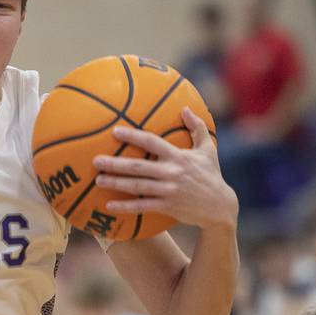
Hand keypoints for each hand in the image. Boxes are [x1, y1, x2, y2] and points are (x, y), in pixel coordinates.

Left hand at [93, 107, 238, 230]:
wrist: (219, 206)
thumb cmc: (211, 174)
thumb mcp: (208, 149)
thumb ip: (197, 127)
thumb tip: (185, 107)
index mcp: (178, 156)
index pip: (152, 143)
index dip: (133, 137)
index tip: (115, 132)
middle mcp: (172, 173)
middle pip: (138, 167)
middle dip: (115, 163)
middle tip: (96, 160)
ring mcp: (168, 191)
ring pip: (137, 187)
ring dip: (116, 183)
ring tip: (98, 180)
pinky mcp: (167, 206)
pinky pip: (142, 207)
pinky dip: (125, 207)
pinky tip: (108, 205)